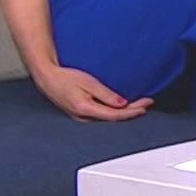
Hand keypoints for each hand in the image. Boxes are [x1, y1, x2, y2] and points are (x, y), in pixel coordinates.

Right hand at [32, 65, 152, 121]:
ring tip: (140, 104)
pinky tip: (123, 107)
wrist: (47, 78)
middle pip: (113, 118)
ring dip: (124, 112)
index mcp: (85, 109)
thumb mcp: (88, 82)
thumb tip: (123, 104)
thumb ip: (106, 94)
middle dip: (132, 111)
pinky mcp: (81, 114)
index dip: (131, 112)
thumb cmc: (65, 77)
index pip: (114, 115)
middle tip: (147, 102)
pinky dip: (115, 111)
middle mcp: (83, 117)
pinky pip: (102, 115)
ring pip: (108, 118)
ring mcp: (82, 118)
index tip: (145, 106)